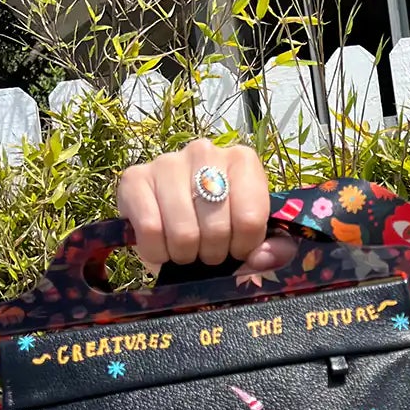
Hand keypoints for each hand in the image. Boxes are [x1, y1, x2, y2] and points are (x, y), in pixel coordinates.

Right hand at [115, 139, 298, 274]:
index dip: (244, 247)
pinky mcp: (134, 178)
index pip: (250, 219)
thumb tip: (264, 257)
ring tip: (185, 250)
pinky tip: (161, 247)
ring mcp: (167, 162)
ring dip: (184, 255)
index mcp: (242, 160)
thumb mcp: (254, 237)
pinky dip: (156, 252)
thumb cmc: (218, 225)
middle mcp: (205, 152)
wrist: (167, 218)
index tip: (236, 250)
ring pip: (183, 232)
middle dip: (213, 254)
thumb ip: (275, 249)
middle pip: (217, 228)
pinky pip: (150, 229)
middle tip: (207, 252)